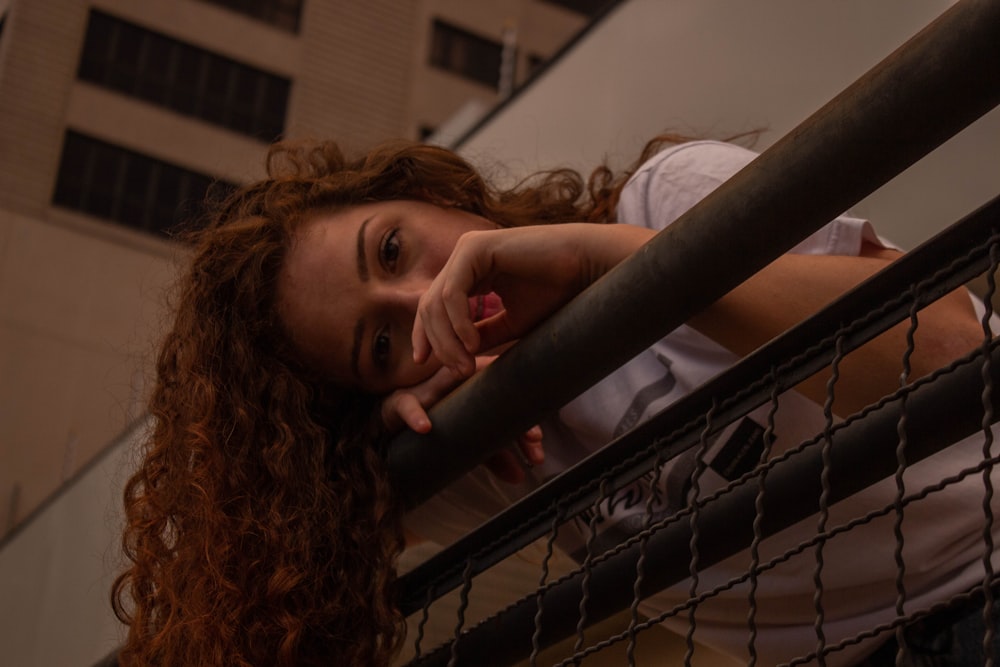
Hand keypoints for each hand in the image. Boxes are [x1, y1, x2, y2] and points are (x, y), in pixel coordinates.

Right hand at [381, 355, 544, 482]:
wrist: (389, 422)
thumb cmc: (437, 424)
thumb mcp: (468, 442)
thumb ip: (493, 456)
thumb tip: (520, 477)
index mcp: (473, 392)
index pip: (503, 397)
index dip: (522, 417)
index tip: (538, 441)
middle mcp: (455, 384)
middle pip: (487, 390)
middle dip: (509, 413)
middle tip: (532, 438)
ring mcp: (427, 390)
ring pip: (451, 388)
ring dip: (467, 404)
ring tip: (486, 425)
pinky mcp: (401, 401)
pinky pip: (407, 406)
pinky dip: (416, 416)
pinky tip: (426, 427)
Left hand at [412, 224, 653, 376]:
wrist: (586, 267)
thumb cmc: (557, 293)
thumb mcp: (511, 323)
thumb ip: (483, 334)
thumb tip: (456, 356)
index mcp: (470, 272)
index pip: (433, 306)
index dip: (425, 335)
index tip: (424, 363)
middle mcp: (464, 258)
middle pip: (429, 306)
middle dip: (438, 344)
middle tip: (459, 372)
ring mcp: (467, 250)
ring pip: (436, 302)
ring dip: (448, 339)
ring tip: (466, 364)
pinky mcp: (475, 248)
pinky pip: (452, 293)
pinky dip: (458, 322)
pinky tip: (473, 343)